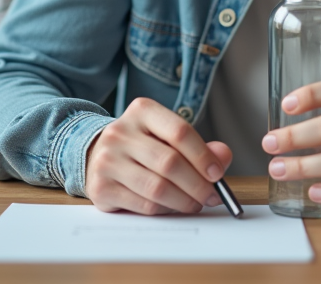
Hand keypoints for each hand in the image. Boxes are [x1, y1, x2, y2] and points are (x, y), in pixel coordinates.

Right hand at [85, 97, 233, 214]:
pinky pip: (143, 204)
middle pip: (170, 162)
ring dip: (184, 201)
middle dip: (198, 185)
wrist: (97, 154)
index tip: (217, 174)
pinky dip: (165, 210)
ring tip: (195, 204)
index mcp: (142, 111)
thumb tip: (223, 155)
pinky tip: (172, 207)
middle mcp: (120, 132)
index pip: (180, 131)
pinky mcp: (101, 187)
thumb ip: (199, 145)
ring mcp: (107, 160)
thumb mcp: (168, 136)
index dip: (203, 156)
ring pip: (157, 187)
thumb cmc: (142, 146)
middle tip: (212, 196)